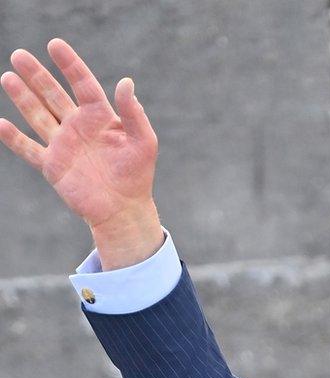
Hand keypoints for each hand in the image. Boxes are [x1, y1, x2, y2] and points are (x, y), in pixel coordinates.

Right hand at [0, 38, 162, 269]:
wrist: (124, 208)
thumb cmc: (138, 174)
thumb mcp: (143, 141)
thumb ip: (134, 113)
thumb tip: (126, 81)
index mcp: (101, 117)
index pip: (83, 84)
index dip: (69, 64)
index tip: (55, 45)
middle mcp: (79, 126)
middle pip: (53, 95)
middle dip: (37, 75)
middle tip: (19, 54)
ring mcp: (63, 144)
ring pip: (37, 115)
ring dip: (22, 97)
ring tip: (8, 76)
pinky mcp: (52, 165)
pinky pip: (28, 148)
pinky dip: (13, 138)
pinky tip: (0, 123)